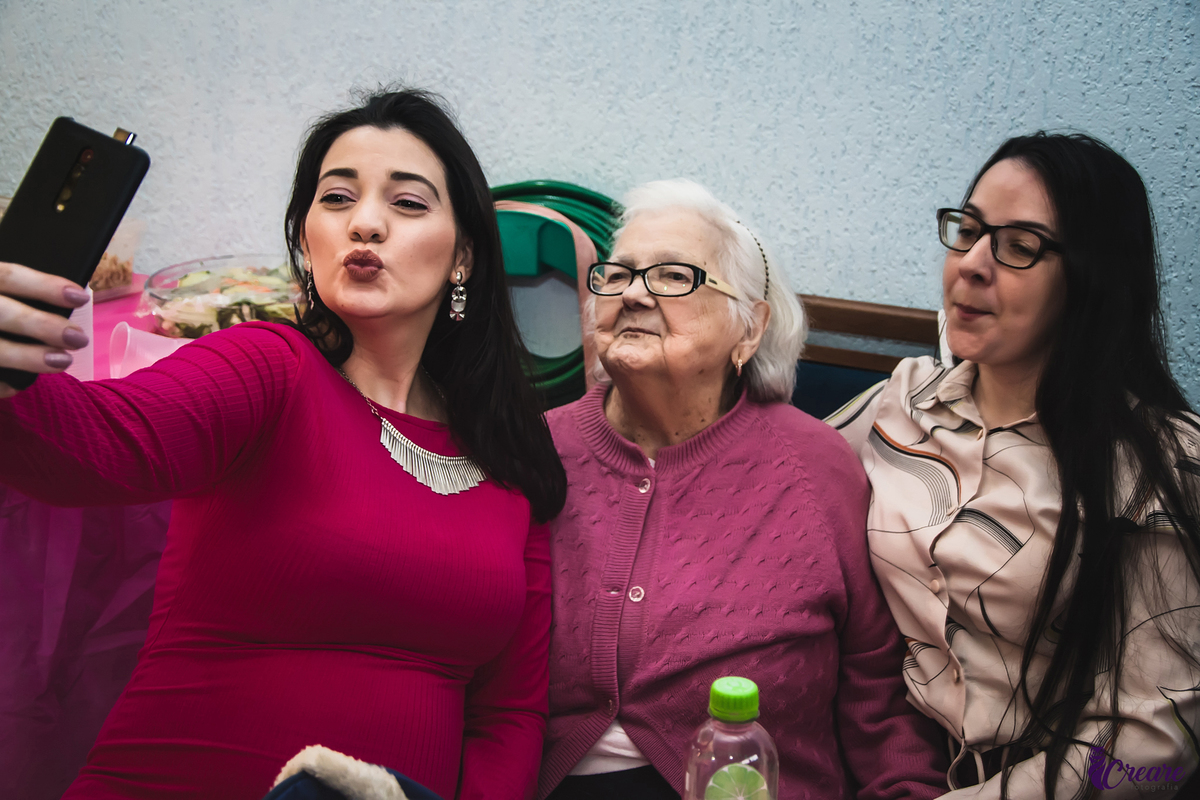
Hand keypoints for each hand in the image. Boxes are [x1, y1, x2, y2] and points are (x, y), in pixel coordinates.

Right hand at [0, 261, 90, 397]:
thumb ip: (8, 295)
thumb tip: (62, 301)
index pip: (7, 276)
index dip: (44, 285)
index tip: (80, 296)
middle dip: (42, 325)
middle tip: (78, 338)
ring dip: (27, 357)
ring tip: (61, 362)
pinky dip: (0, 383)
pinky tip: (17, 384)